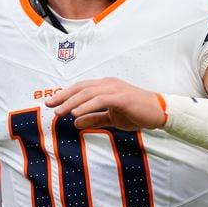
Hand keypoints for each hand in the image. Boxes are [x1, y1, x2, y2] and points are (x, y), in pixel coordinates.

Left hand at [45, 77, 165, 130]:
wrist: (159, 112)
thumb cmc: (137, 113)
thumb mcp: (112, 118)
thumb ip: (94, 118)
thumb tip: (75, 122)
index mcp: (105, 86)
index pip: (81, 88)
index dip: (65, 94)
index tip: (51, 103)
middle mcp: (107, 84)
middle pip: (80, 88)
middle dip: (63, 96)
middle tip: (48, 105)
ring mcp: (114, 89)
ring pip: (87, 93)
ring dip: (71, 102)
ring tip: (59, 112)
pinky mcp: (120, 97)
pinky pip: (99, 100)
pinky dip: (86, 106)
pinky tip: (75, 113)